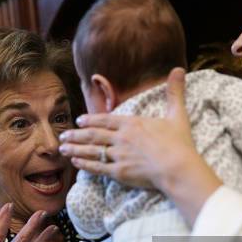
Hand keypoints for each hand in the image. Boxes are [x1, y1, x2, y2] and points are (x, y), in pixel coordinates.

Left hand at [60, 67, 221, 222]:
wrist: (177, 167)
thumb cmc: (179, 143)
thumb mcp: (177, 115)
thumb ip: (174, 92)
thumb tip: (180, 69)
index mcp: (132, 124)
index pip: (106, 119)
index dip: (91, 120)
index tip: (79, 121)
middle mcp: (121, 138)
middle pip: (93, 135)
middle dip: (76, 135)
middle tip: (63, 135)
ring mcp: (118, 155)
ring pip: (91, 151)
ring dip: (75, 149)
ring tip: (62, 149)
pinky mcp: (119, 172)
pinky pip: (97, 168)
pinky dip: (85, 165)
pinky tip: (75, 163)